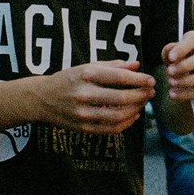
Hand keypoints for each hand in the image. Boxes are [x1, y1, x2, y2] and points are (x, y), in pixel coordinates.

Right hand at [38, 60, 155, 134]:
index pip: (119, 77)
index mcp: (86, 74)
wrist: (42, 98)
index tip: (151, 80)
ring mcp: (83, 113)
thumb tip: (137, 65)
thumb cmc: (69, 79)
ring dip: (136, 110)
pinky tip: (134, 115)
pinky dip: (126, 123)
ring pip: (118, 116)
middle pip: (121, 98)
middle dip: (141, 95)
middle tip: (151, 92)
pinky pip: (110, 129)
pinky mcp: (83, 128)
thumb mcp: (87, 66)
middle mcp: (84, 94)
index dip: (139, 80)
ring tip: (143, 103)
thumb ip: (113, 66)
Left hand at [162, 31, 193, 103]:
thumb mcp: (169, 54)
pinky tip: (173, 94)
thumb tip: (170, 51)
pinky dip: (186, 94)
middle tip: (169, 72)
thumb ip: (168, 51)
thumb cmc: (176, 60)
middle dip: (187, 65)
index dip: (184, 48)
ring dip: (187, 81)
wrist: (184, 76)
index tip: (171, 58)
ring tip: (171, 83)